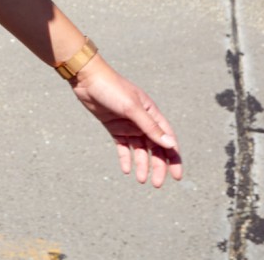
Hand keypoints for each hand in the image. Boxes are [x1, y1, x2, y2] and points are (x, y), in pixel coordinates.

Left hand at [68, 56, 183, 186]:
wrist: (87, 78)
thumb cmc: (112, 88)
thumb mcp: (132, 108)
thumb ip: (150, 127)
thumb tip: (171, 144)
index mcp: (152, 113)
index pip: (167, 138)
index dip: (173, 157)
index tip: (177, 176)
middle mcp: (142, 120)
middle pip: (154, 148)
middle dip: (158, 166)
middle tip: (156, 184)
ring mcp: (128, 124)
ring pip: (139, 149)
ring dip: (141, 164)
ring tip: (140, 179)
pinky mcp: (114, 127)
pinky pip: (122, 146)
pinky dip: (125, 158)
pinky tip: (126, 170)